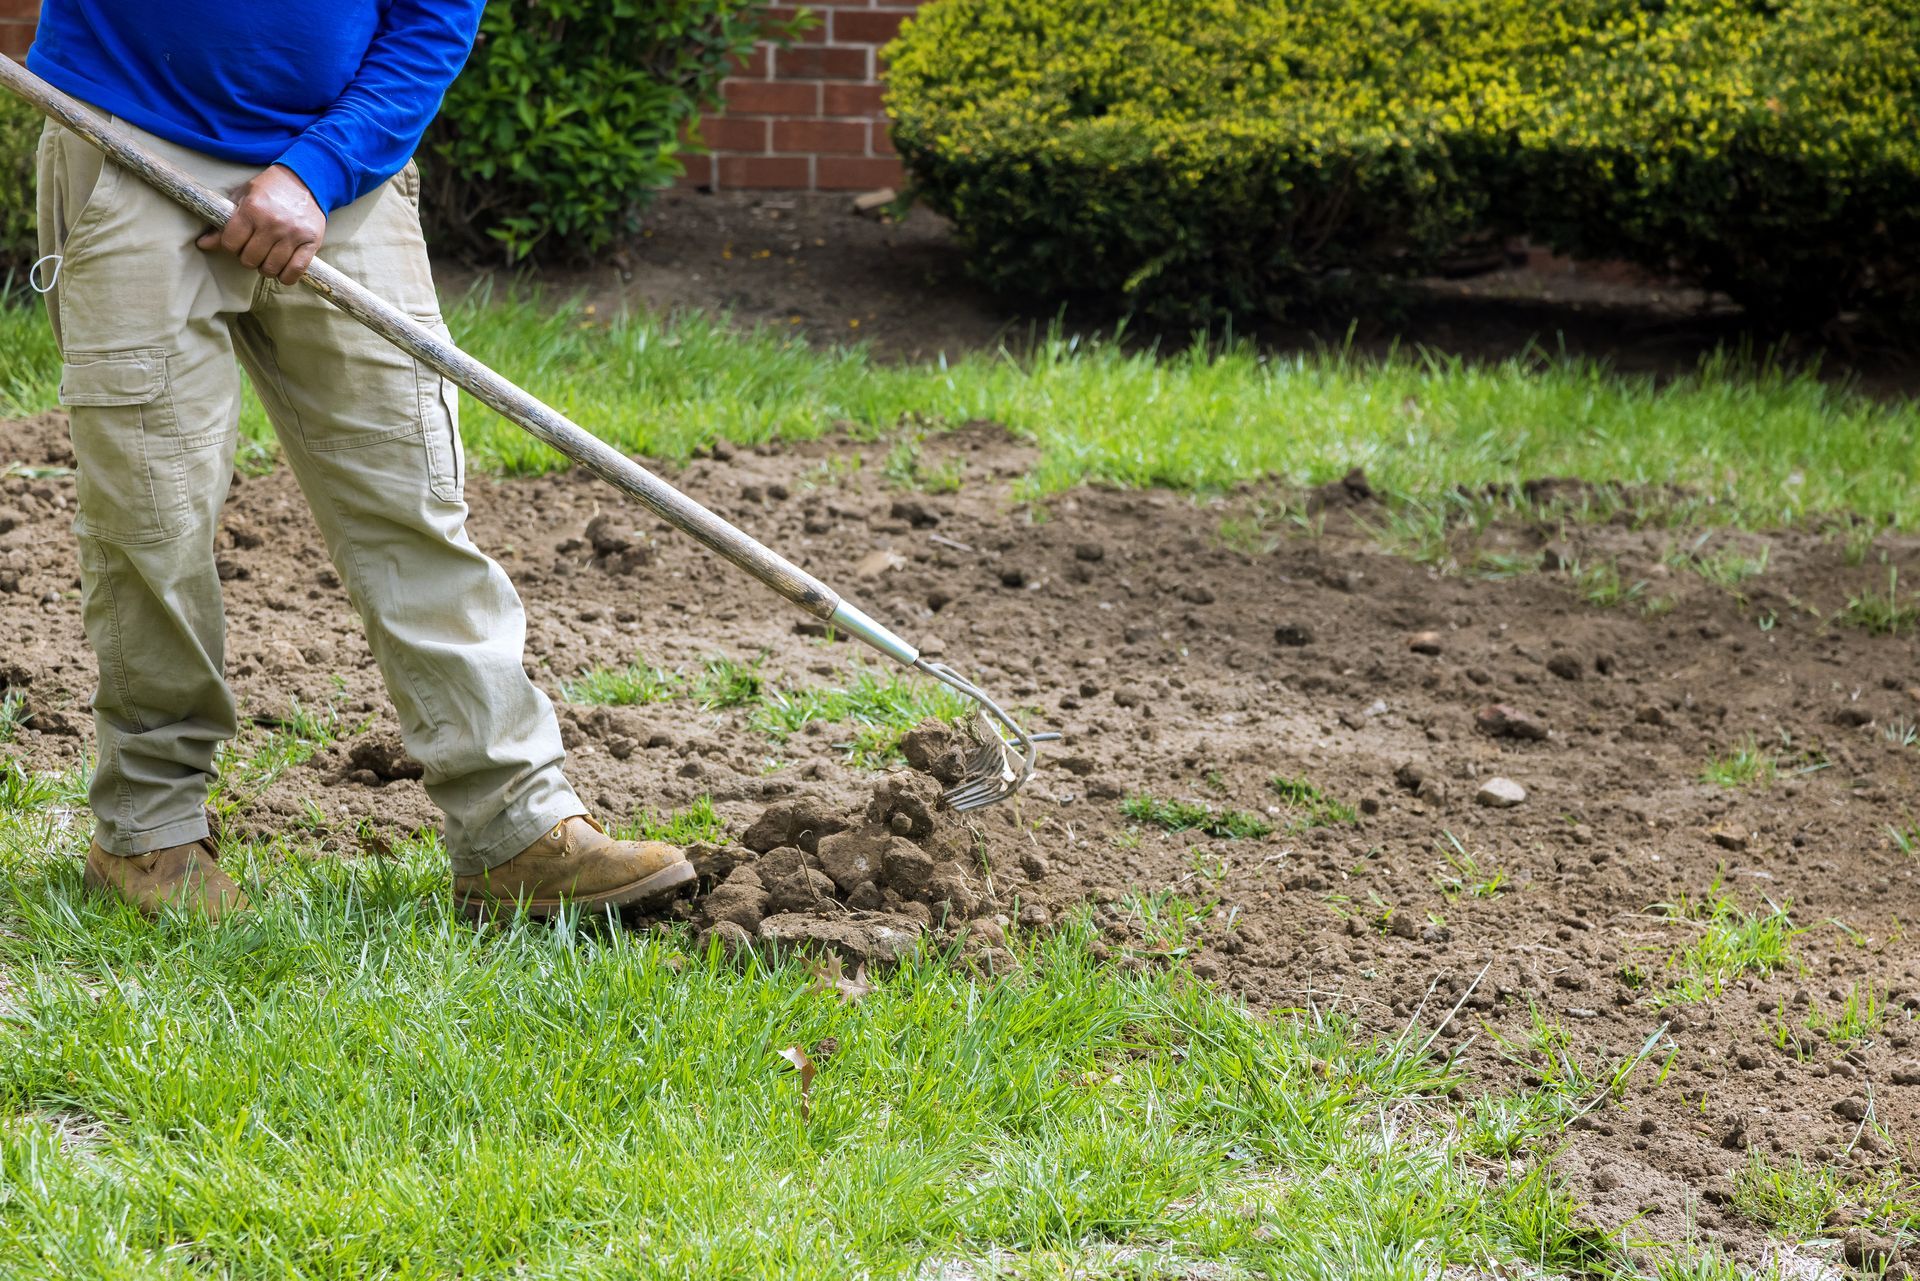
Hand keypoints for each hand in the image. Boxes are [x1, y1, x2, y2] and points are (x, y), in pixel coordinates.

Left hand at [196, 165, 324, 284]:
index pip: (231, 244)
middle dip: (249, 258)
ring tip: (268, 258)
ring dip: (266, 268)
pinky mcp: (311, 242)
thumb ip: (223, 223)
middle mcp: (272, 223)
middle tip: (255, 249)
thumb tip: (202, 245)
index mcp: (252, 210)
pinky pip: (295, 270)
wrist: (304, 180)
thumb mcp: (241, 199)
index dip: (232, 246)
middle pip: (250, 259)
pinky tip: (283, 269)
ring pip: (271, 268)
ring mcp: (293, 234)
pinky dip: (286, 276)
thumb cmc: (269, 190)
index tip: (239, 242)